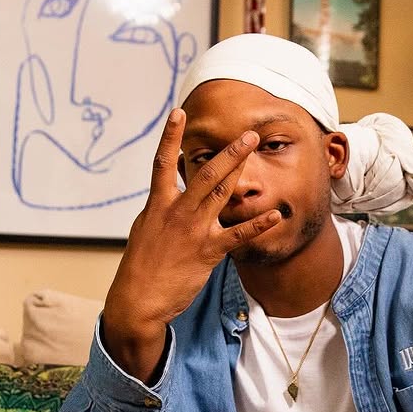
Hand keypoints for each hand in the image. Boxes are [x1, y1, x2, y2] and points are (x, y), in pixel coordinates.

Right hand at [102, 108, 281, 379]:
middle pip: (205, 174)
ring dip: (240, 170)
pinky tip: (274, 214)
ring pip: (221, 194)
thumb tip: (166, 192)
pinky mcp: (207, 252)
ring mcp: (193, 230)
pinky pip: (237, 235)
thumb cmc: (141, 265)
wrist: (138, 299)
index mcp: (158, 204)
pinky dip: (257, 225)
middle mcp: (177, 212)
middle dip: (227, 152)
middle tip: (248, 134)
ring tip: (255, 151)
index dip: (169, 136)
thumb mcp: (145, 229)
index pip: (162, 163)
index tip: (178, 112)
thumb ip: (160, 208)